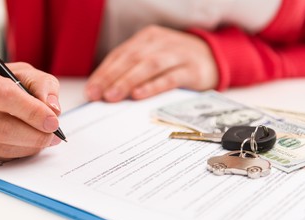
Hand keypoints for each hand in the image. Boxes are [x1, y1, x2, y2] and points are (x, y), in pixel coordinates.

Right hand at [0, 61, 61, 159]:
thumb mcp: (23, 73)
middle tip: (54, 135)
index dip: (31, 111)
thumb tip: (53, 109)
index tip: (53, 121)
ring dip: (30, 146)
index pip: (2, 95)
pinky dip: (19, 152)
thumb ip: (42, 85)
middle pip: (0, 127)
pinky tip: (28, 144)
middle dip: (34, 135)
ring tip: (46, 139)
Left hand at [85, 25, 217, 101]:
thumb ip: (133, 70)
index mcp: (147, 38)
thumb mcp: (154, 58)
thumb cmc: (175, 61)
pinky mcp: (192, 70)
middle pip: (132, 59)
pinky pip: (170, 77)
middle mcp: (160, 42)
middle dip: (111, 78)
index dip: (104, 72)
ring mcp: (177, 54)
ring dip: (128, 81)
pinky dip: (153, 86)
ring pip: (149, 66)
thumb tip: (106, 91)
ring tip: (112, 97)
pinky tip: (139, 95)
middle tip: (97, 95)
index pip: (120, 54)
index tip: (90, 90)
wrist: (214, 57)